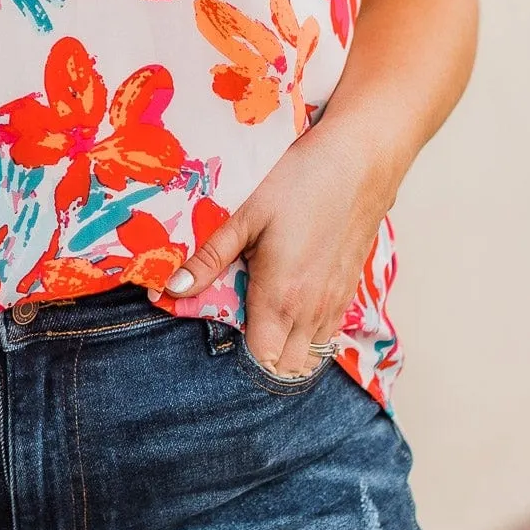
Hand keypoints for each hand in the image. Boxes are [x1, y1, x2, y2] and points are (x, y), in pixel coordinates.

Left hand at [153, 123, 400, 377]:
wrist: (358, 163)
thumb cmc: (298, 183)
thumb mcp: (244, 216)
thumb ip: (209, 259)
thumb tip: (171, 289)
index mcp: (281, 297)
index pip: (261, 360)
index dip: (239, 355)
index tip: (222, 330)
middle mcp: (311, 311)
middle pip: (287, 367)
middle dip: (262, 358)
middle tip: (238, 323)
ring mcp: (335, 304)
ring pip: (311, 355)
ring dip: (287, 349)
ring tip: (263, 316)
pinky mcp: (349, 291)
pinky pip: (328, 335)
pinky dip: (308, 334)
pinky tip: (291, 304)